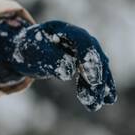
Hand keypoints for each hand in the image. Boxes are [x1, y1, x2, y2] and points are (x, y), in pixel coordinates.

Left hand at [0, 17, 116, 110]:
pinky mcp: (87, 63)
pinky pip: (96, 74)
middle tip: (94, 96)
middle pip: (94, 55)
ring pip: (98, 67)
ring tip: (94, 105)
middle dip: (96, 77)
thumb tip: (69, 72)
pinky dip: (101, 87)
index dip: (89, 59)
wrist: (27, 51)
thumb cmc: (29, 48)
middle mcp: (79, 38)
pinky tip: (107, 100)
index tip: (92, 80)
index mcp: (64, 29)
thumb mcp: (34, 51)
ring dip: (98, 86)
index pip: (82, 41)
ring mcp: (85, 50)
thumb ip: (50, 58)